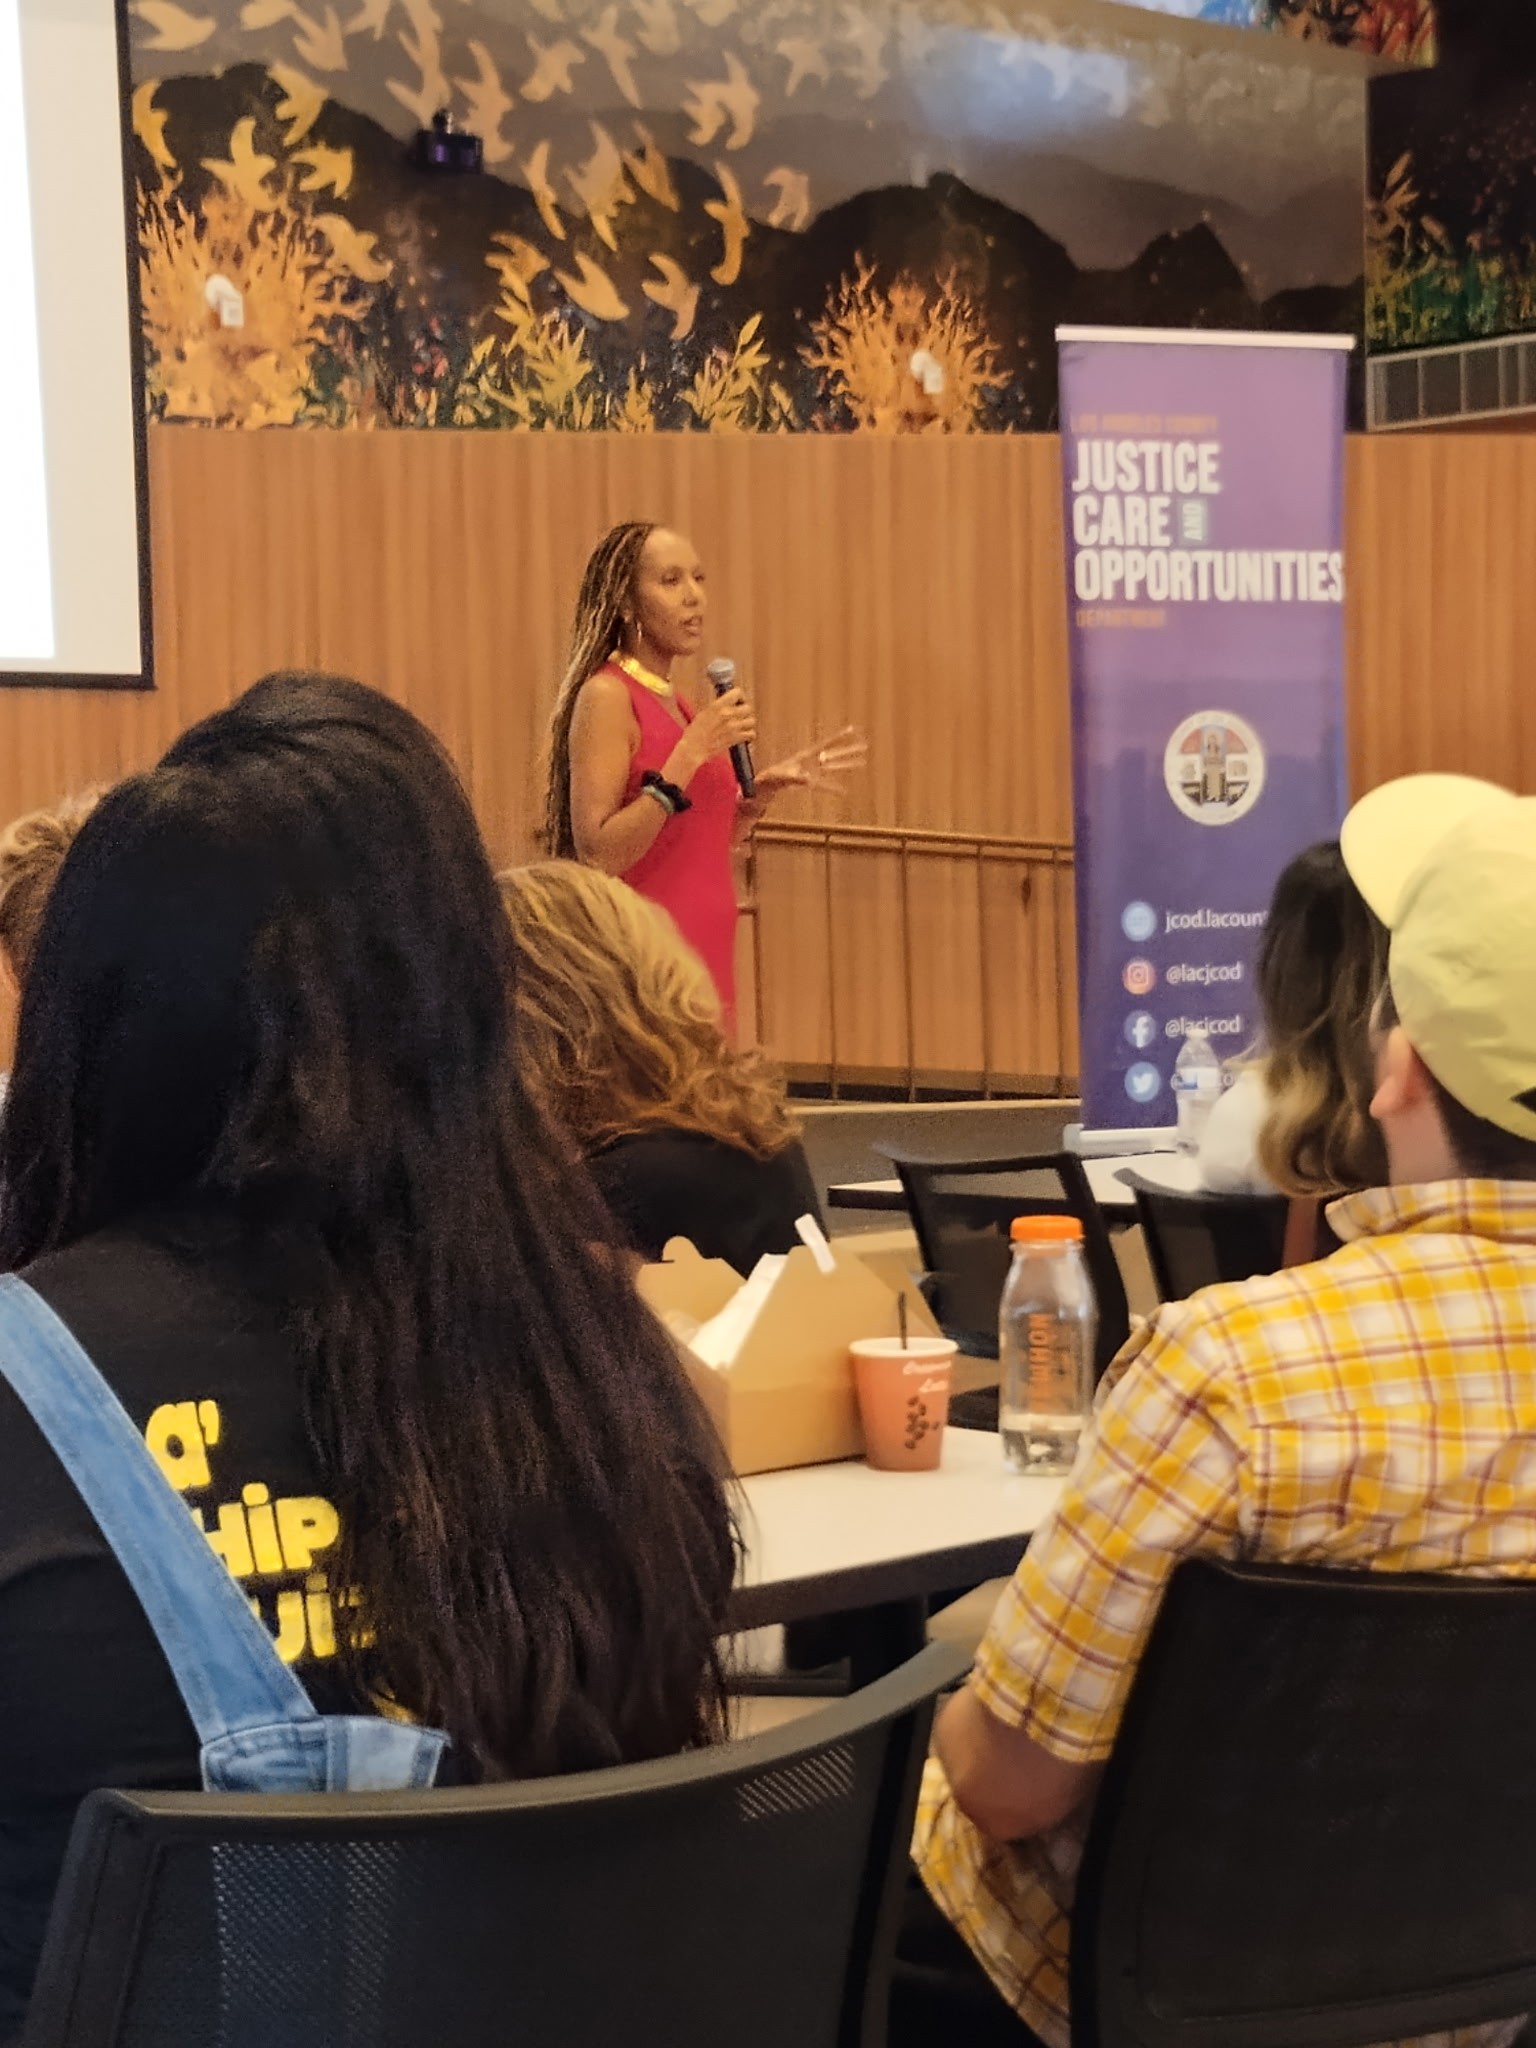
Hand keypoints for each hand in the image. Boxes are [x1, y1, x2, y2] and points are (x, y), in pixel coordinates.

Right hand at [672, 686, 756, 780]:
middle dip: (744, 710)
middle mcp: (727, 715)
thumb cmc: (695, 732)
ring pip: (751, 720)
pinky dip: (749, 734)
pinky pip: (751, 733)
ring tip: (742, 725)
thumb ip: (718, 707)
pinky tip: (744, 734)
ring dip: (747, 722)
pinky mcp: (736, 739)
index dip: (739, 696)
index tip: (737, 700)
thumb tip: (727, 703)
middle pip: (747, 707)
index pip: (737, 693)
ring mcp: (733, 727)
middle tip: (740, 714)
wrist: (694, 748)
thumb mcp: (704, 713)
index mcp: (718, 706)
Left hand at [752, 727, 867, 799]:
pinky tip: (844, 792)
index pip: (825, 744)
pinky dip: (834, 788)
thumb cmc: (768, 779)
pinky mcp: (809, 783)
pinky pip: (825, 785)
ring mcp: (811, 771)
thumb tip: (808, 778)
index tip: (851, 729)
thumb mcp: (779, 777)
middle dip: (849, 750)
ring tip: (862, 762)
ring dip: (846, 765)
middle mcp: (811, 762)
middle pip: (834, 754)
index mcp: (804, 756)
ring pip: (833, 766)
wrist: (763, 785)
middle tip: (865, 746)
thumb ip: (794, 778)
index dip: (839, 737)